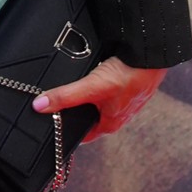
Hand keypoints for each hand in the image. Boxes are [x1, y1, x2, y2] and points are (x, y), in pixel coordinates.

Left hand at [32, 56, 165, 143]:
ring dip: (87, 94)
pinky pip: (107, 87)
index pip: (84, 134)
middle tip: (57, 101)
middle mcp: (117, 114)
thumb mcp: (92, 87)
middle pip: (89, 116)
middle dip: (75, 109)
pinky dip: (98, 82)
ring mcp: (123, 100)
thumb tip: (40, 106)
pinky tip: (94, 73)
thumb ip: (66, 96)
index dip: (67, 130)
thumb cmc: (130, 76)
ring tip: (74, 85)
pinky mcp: (126, 85)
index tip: (51, 125)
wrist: (151, 56)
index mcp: (110, 123)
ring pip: (98, 101)